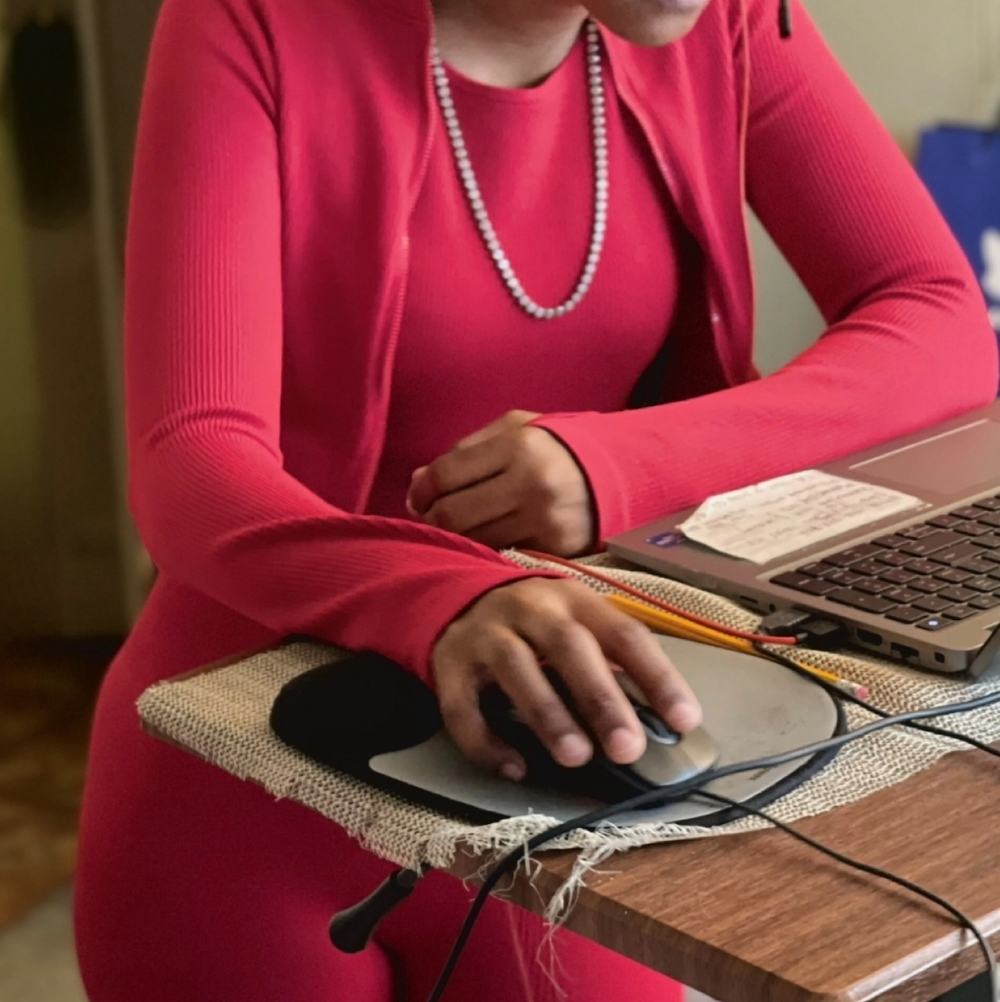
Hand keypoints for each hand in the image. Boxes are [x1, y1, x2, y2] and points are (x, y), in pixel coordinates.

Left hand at [407, 410, 593, 556]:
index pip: (445, 475)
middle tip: (433, 516)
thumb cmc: (558, 446)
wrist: (623, 470)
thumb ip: (464, 451)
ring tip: (460, 527)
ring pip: (473, 541)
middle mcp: (531, 484)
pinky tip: (488, 539)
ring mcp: (544, 521)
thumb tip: (418, 482)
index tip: (419, 495)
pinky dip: (487, 550)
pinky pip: (502, 556)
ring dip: (456, 538)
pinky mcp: (556, 549)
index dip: (422, 489)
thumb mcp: (515, 429)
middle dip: (433, 518)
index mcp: (517, 445)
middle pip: (453, 515)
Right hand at [431, 577, 701, 779]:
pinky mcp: (449, 665)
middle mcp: (531, 609)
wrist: (456, 599)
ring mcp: (486, 634)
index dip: (656, 676)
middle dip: (600, 697)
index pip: (623, 634)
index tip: (684, 722)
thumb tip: (658, 723)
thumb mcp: (576, 626)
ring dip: (547, 713)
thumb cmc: (536, 625)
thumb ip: (609, 664)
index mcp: (575, 601)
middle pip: (568, 645)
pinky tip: (513, 768)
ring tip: (575, 756)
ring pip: (515, 668)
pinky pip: (462, 705)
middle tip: (628, 748)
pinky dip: (485, 740)